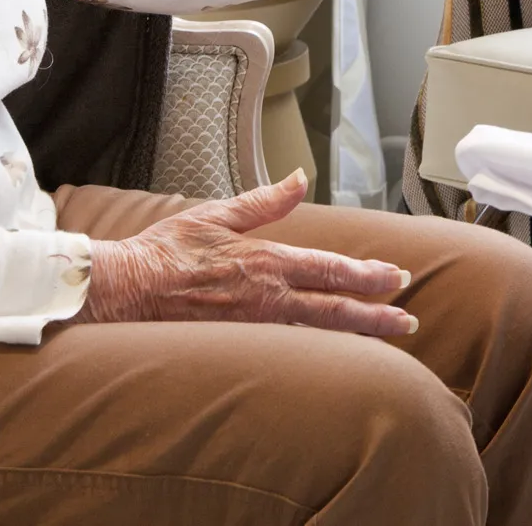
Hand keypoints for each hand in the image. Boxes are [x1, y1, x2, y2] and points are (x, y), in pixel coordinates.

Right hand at [77, 171, 415, 337]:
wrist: (124, 291)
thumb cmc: (165, 251)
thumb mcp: (217, 214)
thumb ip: (264, 201)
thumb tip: (299, 178)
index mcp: (264, 262)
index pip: (330, 270)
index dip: (368, 275)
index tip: (397, 278)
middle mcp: (265, 298)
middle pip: (334, 309)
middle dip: (375, 314)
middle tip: (407, 320)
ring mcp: (253, 327)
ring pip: (316, 334)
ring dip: (354, 335)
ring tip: (384, 337)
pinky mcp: (239, 346)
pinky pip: (288, 349)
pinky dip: (318, 350)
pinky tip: (333, 354)